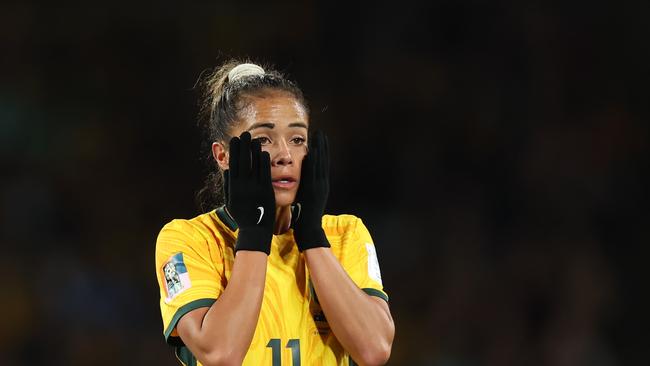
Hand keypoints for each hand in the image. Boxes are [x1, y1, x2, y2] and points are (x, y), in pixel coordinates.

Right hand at [225, 131, 274, 253]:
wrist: (255, 230)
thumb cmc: (243, 216)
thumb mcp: (231, 201)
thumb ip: (228, 185)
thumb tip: (226, 170)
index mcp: (233, 187)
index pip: (233, 164)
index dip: (233, 150)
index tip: (234, 139)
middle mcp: (243, 186)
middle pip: (242, 161)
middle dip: (243, 146)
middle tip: (244, 133)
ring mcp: (254, 188)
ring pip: (254, 165)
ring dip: (254, 151)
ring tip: (255, 139)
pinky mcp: (266, 191)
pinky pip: (264, 174)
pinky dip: (263, 163)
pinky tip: (264, 153)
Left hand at [293, 130, 330, 250]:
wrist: (310, 229)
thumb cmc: (305, 215)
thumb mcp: (307, 197)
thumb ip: (307, 185)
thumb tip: (303, 174)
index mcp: (320, 185)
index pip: (322, 164)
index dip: (323, 150)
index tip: (321, 138)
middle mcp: (322, 183)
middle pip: (324, 161)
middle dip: (323, 146)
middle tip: (321, 132)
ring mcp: (319, 186)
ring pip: (321, 164)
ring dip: (320, 149)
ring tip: (319, 136)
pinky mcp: (314, 190)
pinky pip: (314, 173)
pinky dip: (314, 161)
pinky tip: (312, 150)